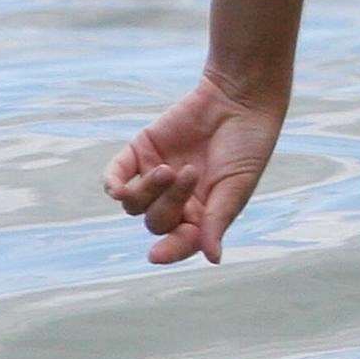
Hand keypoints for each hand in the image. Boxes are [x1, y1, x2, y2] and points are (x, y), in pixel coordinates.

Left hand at [101, 71, 283, 264]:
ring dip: (147, 192)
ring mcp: (156, 177)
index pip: (180, 241)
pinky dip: (112, 184)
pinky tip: (117, 188)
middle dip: (170, 202)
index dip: (169, 250)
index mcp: (202, 214)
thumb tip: (212, 259)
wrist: (239, 99)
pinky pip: (116, 176)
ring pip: (133, 204)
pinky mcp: (141, 152)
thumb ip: (217, 221)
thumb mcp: (236, 186)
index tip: (156, 255)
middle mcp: (176, 200)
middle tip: (191, 173)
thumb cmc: (246, 146)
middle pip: (156, 221)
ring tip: (170, 168)